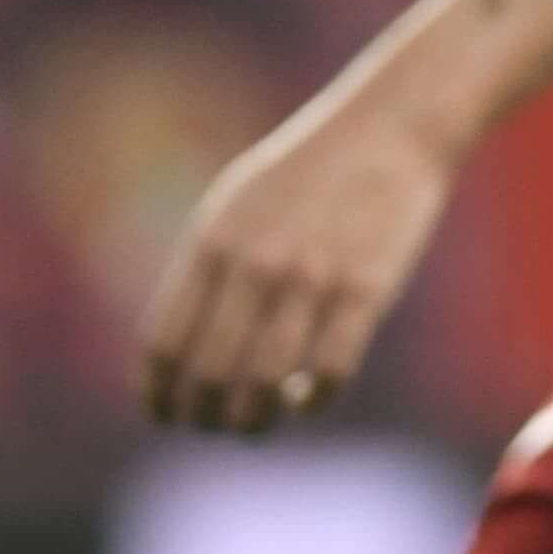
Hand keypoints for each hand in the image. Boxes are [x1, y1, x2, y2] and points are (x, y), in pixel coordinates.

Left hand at [138, 91, 459, 433]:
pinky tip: (308, 399)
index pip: (165, 344)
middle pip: (211, 373)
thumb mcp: (236, 205)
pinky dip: (313, 400)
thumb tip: (182, 356)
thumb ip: (207, 270)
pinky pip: (330, 371)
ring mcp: (312, 277)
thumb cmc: (309, 171)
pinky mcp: (367, 288)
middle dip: (205, 416)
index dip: (159, 394)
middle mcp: (255, 263)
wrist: (393, 126)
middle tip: (215, 427)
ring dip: (254, 420)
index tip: (167, 416)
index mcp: (213, 242)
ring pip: (266, 383)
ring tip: (256, 425)